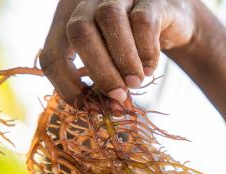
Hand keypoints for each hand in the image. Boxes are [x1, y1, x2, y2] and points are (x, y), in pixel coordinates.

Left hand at [40, 0, 199, 103]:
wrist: (172, 24)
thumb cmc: (133, 48)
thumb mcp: (110, 63)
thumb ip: (99, 81)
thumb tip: (99, 109)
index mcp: (67, 19)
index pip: (52, 53)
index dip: (66, 85)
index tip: (89, 107)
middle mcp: (87, 2)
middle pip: (79, 32)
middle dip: (99, 71)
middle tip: (118, 96)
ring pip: (109, 20)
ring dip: (123, 60)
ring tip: (135, 83)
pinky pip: (143, 22)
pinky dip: (146, 51)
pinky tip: (150, 68)